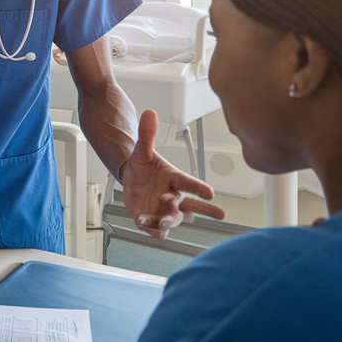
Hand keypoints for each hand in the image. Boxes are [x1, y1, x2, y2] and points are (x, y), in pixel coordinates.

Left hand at [121, 109, 225, 237]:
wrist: (130, 178)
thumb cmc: (143, 165)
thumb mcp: (141, 150)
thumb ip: (146, 134)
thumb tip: (149, 112)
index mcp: (173, 178)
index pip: (189, 182)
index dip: (199, 187)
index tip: (211, 193)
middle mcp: (173, 195)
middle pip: (190, 205)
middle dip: (201, 209)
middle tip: (211, 212)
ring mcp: (164, 209)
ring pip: (174, 218)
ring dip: (170, 220)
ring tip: (163, 222)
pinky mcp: (153, 219)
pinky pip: (156, 228)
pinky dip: (153, 229)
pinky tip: (147, 225)